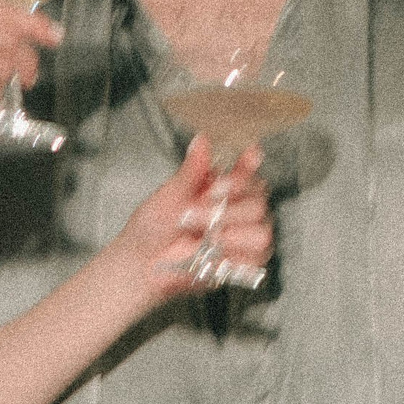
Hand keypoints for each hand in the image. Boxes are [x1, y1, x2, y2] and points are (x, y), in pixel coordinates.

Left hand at [118, 140, 273, 303]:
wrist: (143, 261)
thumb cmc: (153, 225)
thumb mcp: (169, 195)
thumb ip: (191, 171)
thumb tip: (202, 140)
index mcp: (223, 187)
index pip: (248, 172)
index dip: (250, 166)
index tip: (249, 156)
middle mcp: (239, 209)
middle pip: (257, 203)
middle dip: (225, 209)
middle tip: (192, 214)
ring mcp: (244, 237)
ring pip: (260, 232)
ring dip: (232, 234)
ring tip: (206, 238)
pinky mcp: (243, 264)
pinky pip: (256, 259)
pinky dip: (235, 257)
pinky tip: (216, 255)